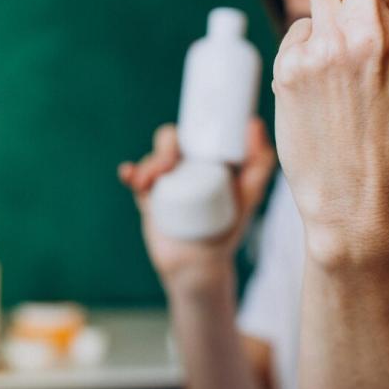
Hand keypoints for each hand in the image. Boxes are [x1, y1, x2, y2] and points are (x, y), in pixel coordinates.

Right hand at [118, 119, 275, 288]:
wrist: (202, 265)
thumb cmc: (228, 227)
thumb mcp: (250, 195)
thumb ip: (261, 163)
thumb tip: (254, 124)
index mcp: (205, 160)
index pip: (193, 133)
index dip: (187, 129)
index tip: (187, 143)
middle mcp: (183, 166)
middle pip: (168, 142)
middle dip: (163, 148)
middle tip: (168, 165)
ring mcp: (163, 181)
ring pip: (150, 160)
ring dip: (147, 165)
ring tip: (148, 183)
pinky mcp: (147, 197)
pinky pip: (133, 178)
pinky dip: (129, 172)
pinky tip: (128, 173)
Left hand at [272, 0, 388, 266]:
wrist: (359, 204)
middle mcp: (372, 28)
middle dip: (352, 6)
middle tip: (362, 65)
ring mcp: (327, 47)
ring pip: (316, 2)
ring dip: (325, 31)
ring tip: (341, 85)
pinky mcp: (290, 65)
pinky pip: (293, 31)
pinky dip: (301, 54)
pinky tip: (317, 95)